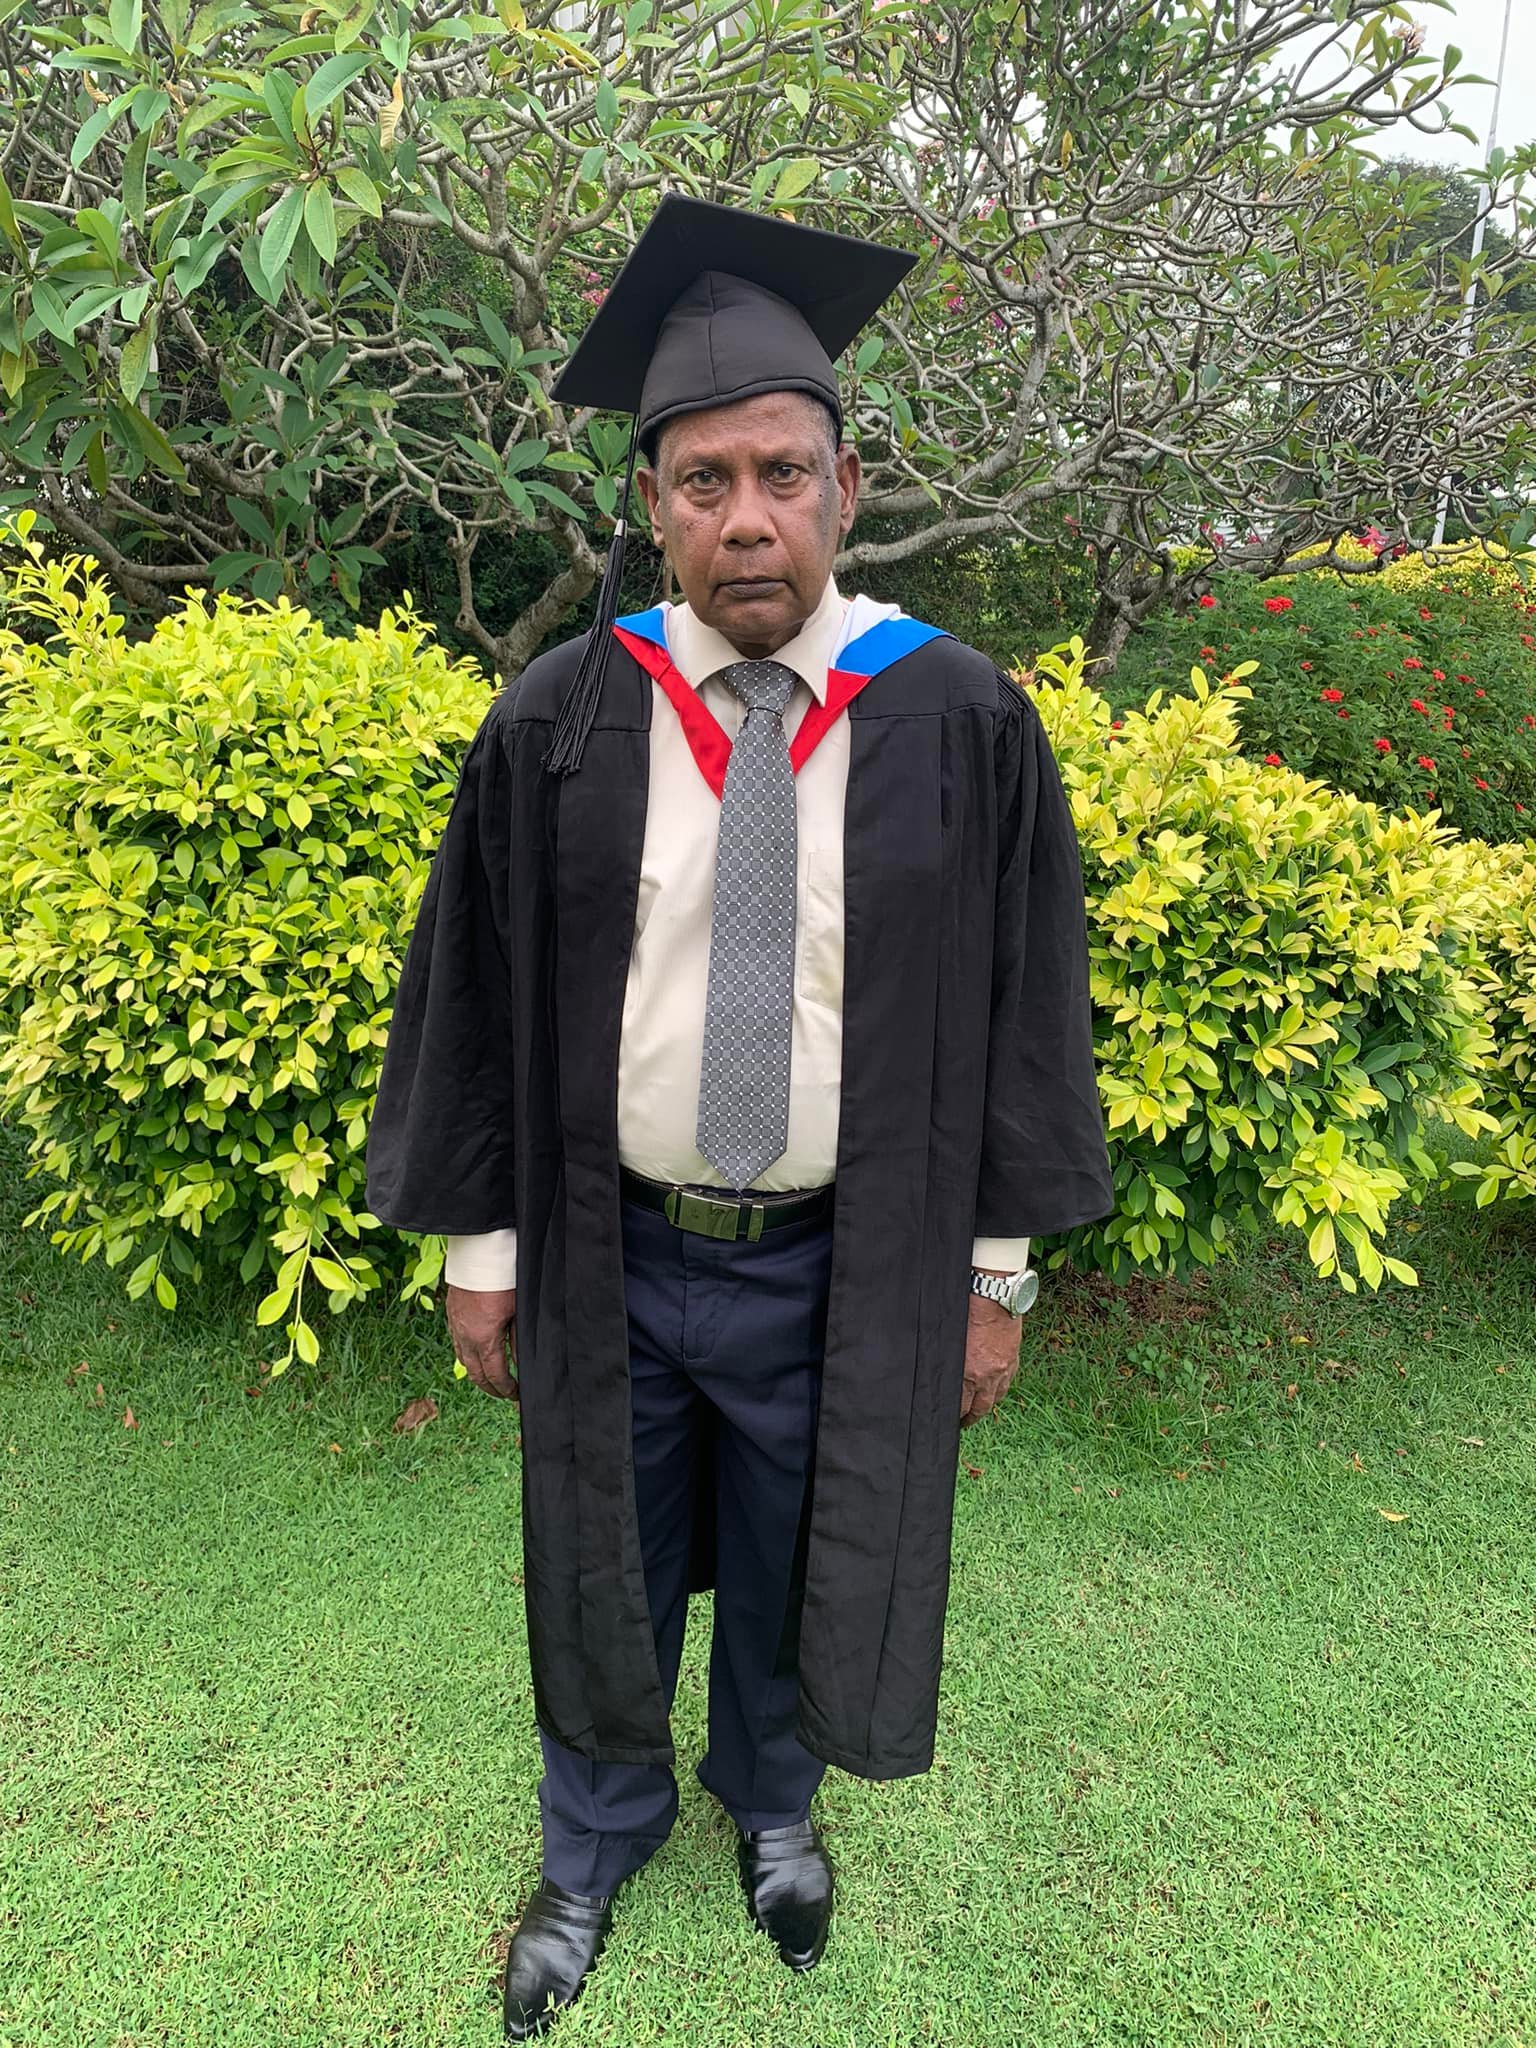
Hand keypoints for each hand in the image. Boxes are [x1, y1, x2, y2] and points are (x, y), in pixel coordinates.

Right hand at [446, 1283, 518, 1400]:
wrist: (478, 1255)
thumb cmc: (502, 1281)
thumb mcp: (518, 1312)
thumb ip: (519, 1341)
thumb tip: (523, 1364)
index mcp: (484, 1340)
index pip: (495, 1375)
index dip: (506, 1389)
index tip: (516, 1395)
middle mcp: (466, 1338)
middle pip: (476, 1375)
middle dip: (491, 1388)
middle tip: (506, 1393)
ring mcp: (456, 1328)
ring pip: (464, 1362)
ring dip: (478, 1374)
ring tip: (492, 1379)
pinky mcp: (451, 1316)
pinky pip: (457, 1346)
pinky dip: (467, 1357)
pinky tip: (477, 1355)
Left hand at [960, 1292, 1021, 1427]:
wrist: (994, 1296)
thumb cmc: (967, 1312)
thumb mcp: (949, 1339)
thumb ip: (947, 1360)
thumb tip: (939, 1374)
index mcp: (969, 1373)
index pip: (961, 1405)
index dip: (955, 1415)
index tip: (949, 1419)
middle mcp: (988, 1376)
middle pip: (980, 1408)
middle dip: (970, 1418)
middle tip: (962, 1422)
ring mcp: (1003, 1369)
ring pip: (995, 1398)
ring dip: (986, 1406)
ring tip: (978, 1410)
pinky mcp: (1013, 1360)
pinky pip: (1007, 1383)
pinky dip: (999, 1390)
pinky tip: (994, 1390)